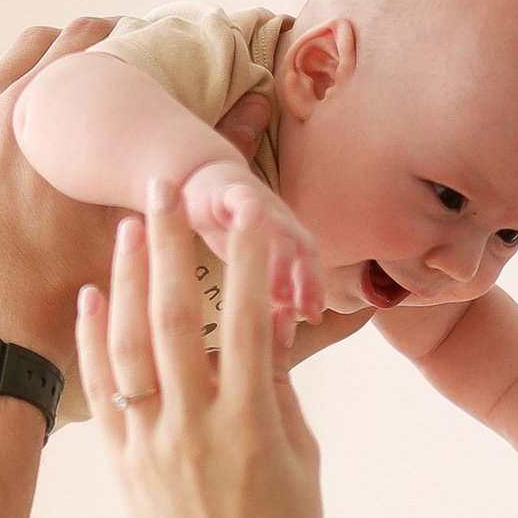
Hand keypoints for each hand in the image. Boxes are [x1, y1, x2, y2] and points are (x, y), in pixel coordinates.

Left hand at [0, 19, 121, 357]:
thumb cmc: (65, 289)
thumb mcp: (125, 222)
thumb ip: (149, 164)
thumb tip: (214, 121)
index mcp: (35, 113)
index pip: (78, 43)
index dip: (107, 36)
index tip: (122, 39)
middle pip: (25, 50)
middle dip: (59, 56)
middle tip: (80, 74)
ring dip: (4, 81)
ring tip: (26, 102)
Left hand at [80, 184, 325, 517]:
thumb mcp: (303, 463)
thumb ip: (283, 394)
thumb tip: (274, 327)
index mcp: (254, 427)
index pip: (250, 325)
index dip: (246, 263)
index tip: (243, 211)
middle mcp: (198, 431)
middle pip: (177, 320)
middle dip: (171, 248)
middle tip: (164, 189)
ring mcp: (154, 450)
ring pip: (131, 348)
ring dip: (128, 282)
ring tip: (126, 227)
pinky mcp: (125, 468)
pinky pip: (104, 392)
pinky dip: (94, 341)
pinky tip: (92, 296)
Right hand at [179, 157, 327, 320]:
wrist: (204, 181)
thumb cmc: (230, 231)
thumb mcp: (251, 264)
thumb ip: (266, 291)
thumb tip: (274, 336)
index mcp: (289, 240)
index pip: (310, 267)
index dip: (313, 291)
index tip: (314, 319)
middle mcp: (280, 221)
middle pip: (303, 248)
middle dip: (306, 280)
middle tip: (301, 312)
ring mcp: (259, 204)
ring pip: (278, 228)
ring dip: (279, 258)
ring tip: (274, 291)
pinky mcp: (230, 189)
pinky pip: (243, 199)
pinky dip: (250, 210)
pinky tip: (247, 224)